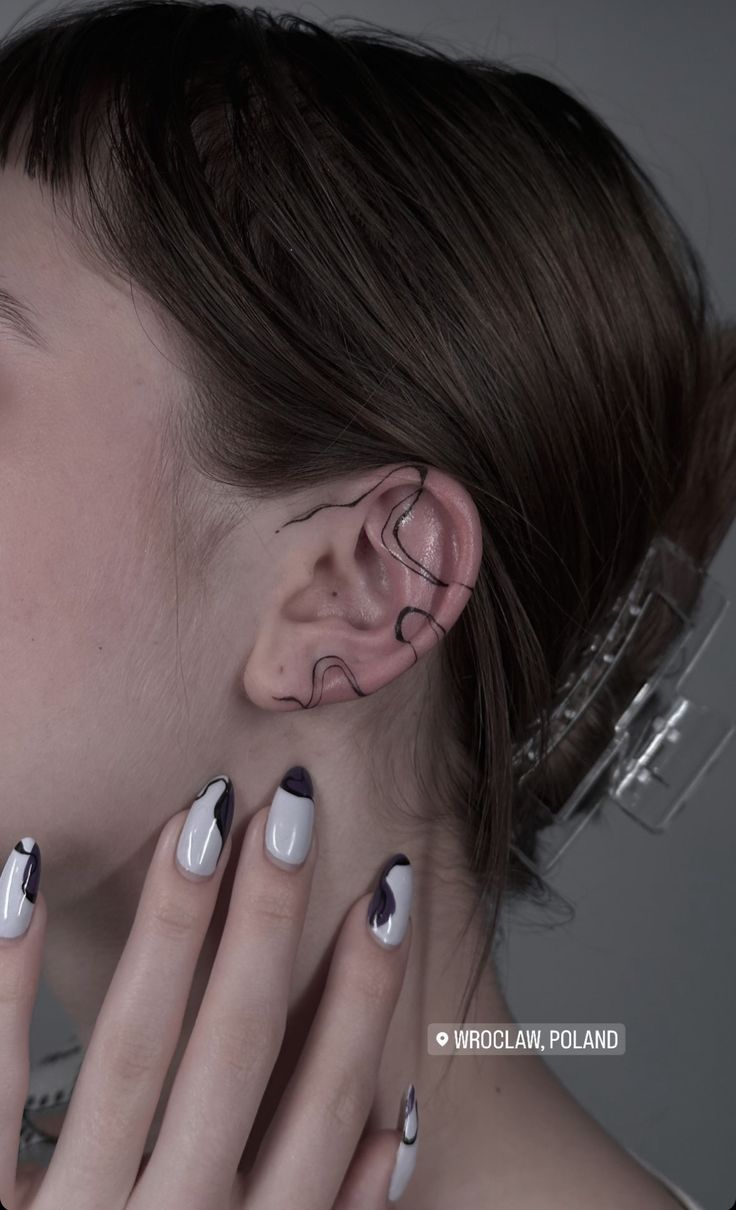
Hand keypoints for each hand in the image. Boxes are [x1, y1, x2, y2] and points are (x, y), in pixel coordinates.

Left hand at [0, 767, 416, 1208]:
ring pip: (134, 1052)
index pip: (326, 1111)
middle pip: (234, 1054)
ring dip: (172, 931)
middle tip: (292, 805)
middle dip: (270, 923)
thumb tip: (397, 1124)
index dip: (365, 997)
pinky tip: (15, 873)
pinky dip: (2, 979)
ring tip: (198, 821)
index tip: (391, 889)